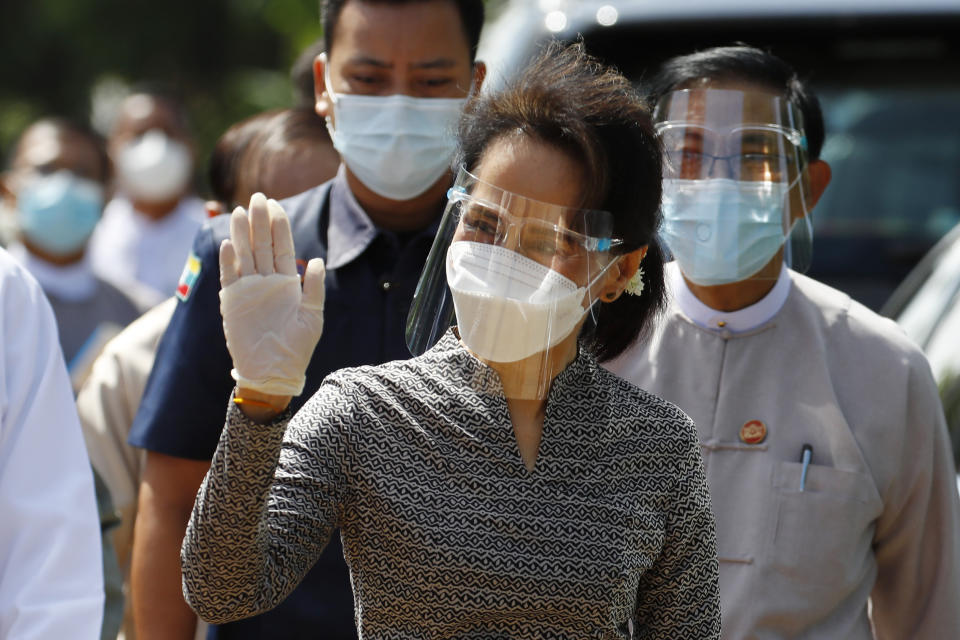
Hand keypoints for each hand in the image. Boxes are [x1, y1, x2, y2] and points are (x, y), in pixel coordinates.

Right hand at [218, 193, 324, 397]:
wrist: (274, 372)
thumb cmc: (297, 348)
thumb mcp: (313, 317)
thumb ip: (314, 288)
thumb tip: (317, 260)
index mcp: (287, 282)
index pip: (281, 247)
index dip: (279, 226)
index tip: (276, 204)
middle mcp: (266, 281)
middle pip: (261, 244)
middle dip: (259, 221)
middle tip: (257, 197)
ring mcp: (248, 290)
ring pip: (244, 255)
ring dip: (241, 233)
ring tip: (239, 211)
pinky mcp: (232, 302)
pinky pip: (228, 277)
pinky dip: (228, 261)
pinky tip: (228, 243)